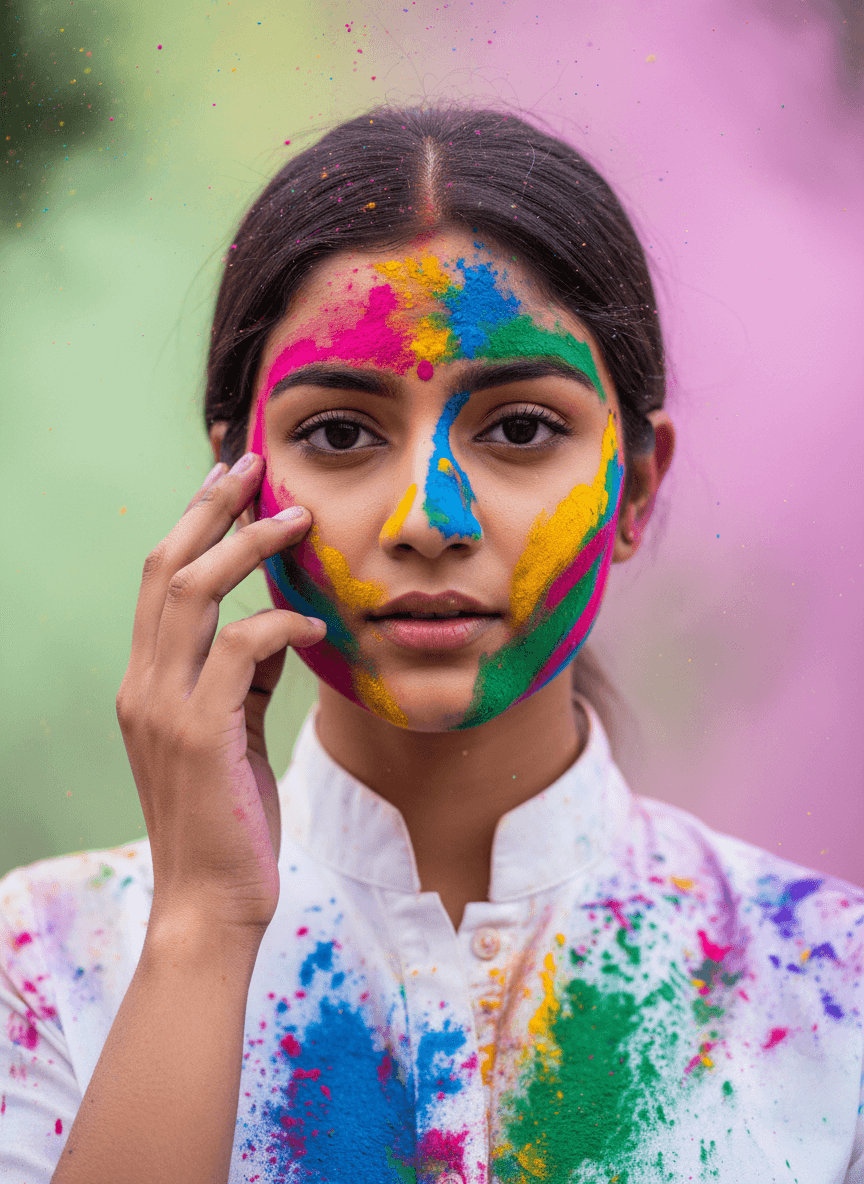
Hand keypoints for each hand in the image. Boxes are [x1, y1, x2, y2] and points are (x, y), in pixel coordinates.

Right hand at [116, 452, 324, 938]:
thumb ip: (241, 678)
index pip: (160, 581)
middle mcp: (143, 684)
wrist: (210, 901)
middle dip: (208, 508)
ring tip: (295, 518)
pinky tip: (312, 622)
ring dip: (246, 546)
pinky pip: (239, 649)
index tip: (226, 478)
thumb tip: (274, 623)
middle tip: (250, 463)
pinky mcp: (199, 731)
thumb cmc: (228, 818)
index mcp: (147, 681)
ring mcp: (164, 706)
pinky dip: (277, 623)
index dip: (191, 523)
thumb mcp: (231, 734)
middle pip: (165, 568)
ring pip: (193, 593)